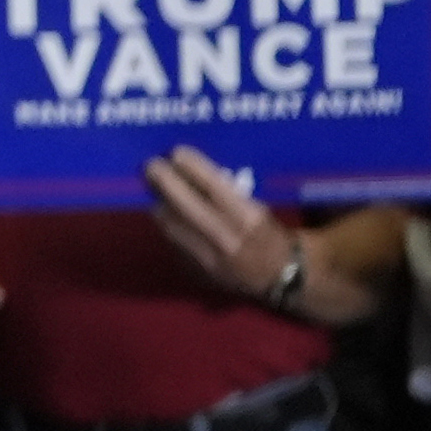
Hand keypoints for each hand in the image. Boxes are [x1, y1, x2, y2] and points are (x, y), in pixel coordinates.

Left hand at [143, 149, 288, 300]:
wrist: (279, 279)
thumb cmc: (268, 235)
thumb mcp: (257, 209)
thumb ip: (226, 193)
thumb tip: (189, 170)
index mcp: (250, 220)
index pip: (215, 188)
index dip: (192, 168)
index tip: (176, 151)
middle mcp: (229, 240)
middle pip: (185, 206)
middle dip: (164, 182)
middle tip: (151, 164)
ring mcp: (212, 260)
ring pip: (172, 225)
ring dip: (161, 203)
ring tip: (154, 187)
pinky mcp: (198, 273)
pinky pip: (173, 243)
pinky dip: (168, 225)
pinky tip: (166, 213)